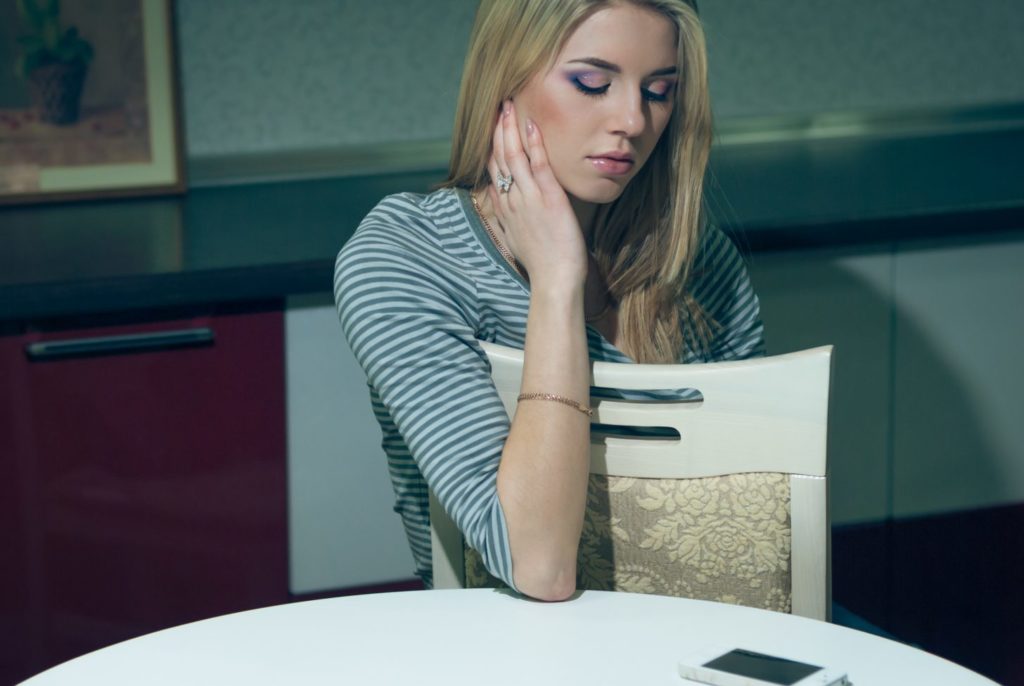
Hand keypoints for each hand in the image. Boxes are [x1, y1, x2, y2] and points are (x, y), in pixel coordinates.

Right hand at [486, 100, 587, 291]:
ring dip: (510, 129)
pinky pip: (538, 166)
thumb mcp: (515, 238)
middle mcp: (512, 201)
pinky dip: (534, 145)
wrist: (554, 280)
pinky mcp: (549, 199)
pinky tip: (532, 126)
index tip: (493, 127)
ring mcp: (529, 199)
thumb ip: (507, 217)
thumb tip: (499, 200)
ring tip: (509, 106)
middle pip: (499, 158)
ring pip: (514, 157)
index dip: (492, 146)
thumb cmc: (541, 263)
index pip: (493, 170)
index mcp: (505, 209)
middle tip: (499, 106)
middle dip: (498, 130)